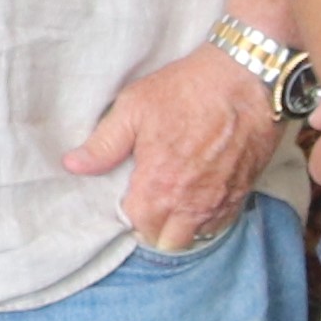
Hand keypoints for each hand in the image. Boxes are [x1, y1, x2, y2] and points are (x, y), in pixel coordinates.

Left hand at [61, 47, 274, 249]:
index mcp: (159, 184)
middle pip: (165, 240)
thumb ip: (103, 144)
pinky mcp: (242, 193)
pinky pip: (221, 224)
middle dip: (153, 228)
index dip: (130, 213)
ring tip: (172, 202)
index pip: (137, 225)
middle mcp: (190, 202)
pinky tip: (198, 198)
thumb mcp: (134, 107)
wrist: (247, 80)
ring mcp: (219, 200)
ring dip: (181, 227)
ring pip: (195, 238)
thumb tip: (73, 165)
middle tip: (149, 202)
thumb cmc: (187, 90)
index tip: (129, 196)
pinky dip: (207, 220)